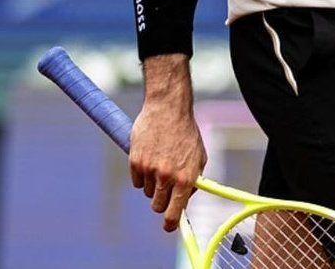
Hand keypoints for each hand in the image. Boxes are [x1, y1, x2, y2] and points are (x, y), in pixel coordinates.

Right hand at [129, 99, 206, 231]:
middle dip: (161, 201)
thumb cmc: (186, 131)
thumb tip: (187, 198)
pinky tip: (150, 157)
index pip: (174, 212)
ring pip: (148, 193)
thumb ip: (194, 178)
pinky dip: (142, 175)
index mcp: (186, 177)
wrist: (168, 107)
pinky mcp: (135, 162)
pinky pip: (137, 181)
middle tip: (164, 189)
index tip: (169, 226)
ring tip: (161, 162)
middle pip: (158, 206)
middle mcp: (167, 177)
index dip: (171, 223)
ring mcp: (150, 170)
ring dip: (153, 184)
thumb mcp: (199, 154)